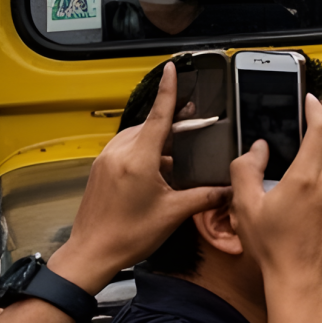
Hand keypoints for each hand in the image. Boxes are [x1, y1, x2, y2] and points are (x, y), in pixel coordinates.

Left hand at [48, 60, 231, 287]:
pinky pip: (124, 150)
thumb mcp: (174, 213)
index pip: (159, 116)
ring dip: (156, 140)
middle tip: (193, 125)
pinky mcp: (99, 170)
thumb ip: (205, 196)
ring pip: (136, 137)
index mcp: (138, 159)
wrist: (92, 253)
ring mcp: (105, 161)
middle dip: (172, 124)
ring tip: (176, 154)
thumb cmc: (128, 235)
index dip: (169, 91)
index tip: (171, 69)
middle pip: (149, 126)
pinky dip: (142, 151)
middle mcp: (118, 154)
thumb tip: (229, 190)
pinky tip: (156, 169)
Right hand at [231, 96, 321, 300]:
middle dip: (321, 133)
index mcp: (307, 178)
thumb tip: (257, 149)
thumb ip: (246, 169)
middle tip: (307, 129)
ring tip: (305, 176)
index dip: (317, 109)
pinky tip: (317, 199)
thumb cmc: (275, 250)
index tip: (310, 101)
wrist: (304, 283)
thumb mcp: (246, 207)